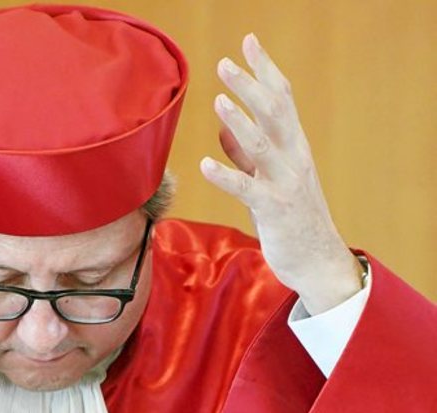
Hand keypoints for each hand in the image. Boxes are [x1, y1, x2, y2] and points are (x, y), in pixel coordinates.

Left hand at [199, 34, 362, 314]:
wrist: (317, 260)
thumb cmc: (291, 216)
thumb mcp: (268, 179)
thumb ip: (247, 156)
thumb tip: (223, 131)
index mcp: (293, 147)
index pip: (282, 98)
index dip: (264, 70)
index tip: (248, 43)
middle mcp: (294, 159)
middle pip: (275, 113)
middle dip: (250, 86)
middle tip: (225, 64)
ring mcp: (286, 184)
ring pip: (264, 145)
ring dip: (241, 121)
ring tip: (219, 101)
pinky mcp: (273, 210)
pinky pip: (248, 189)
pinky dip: (227, 175)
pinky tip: (205, 164)